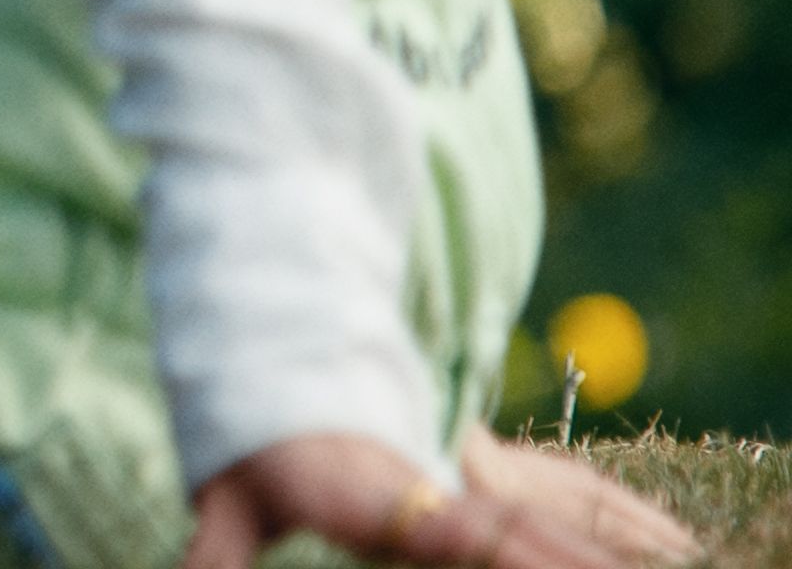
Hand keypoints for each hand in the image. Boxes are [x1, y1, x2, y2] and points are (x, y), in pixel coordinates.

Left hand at [186, 428, 701, 568]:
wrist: (275, 348)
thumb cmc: (250, 442)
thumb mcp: (227, 494)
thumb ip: (217, 549)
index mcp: (377, 493)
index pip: (456, 533)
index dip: (504, 552)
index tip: (540, 560)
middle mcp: (433, 482)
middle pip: (525, 531)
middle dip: (577, 559)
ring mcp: (467, 476)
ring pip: (559, 512)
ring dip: (614, 543)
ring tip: (679, 560)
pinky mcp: (484, 476)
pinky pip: (563, 498)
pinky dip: (611, 521)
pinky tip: (664, 541)